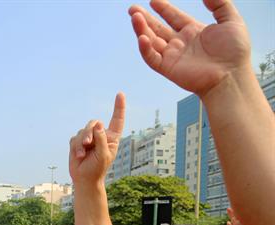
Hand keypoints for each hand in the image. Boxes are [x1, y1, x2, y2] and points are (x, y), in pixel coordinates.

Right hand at [69, 93, 124, 184]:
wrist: (84, 179)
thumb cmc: (98, 168)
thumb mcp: (103, 155)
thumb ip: (101, 139)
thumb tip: (98, 124)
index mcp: (111, 137)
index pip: (117, 120)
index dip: (119, 107)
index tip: (120, 94)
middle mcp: (100, 135)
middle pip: (94, 123)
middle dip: (89, 132)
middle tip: (88, 143)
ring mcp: (89, 138)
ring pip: (83, 130)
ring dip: (81, 142)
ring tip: (82, 154)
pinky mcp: (77, 143)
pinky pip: (74, 138)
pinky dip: (75, 146)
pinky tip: (78, 156)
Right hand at [129, 0, 249, 96]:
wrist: (230, 75)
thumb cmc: (235, 51)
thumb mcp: (232, 21)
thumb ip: (220, 5)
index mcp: (193, 31)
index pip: (173, 17)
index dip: (163, 8)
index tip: (153, 1)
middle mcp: (180, 43)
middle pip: (157, 28)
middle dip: (144, 18)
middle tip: (132, 9)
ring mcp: (172, 55)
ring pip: (151, 41)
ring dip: (141, 29)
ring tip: (134, 17)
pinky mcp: (168, 68)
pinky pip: (152, 57)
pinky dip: (145, 48)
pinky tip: (141, 38)